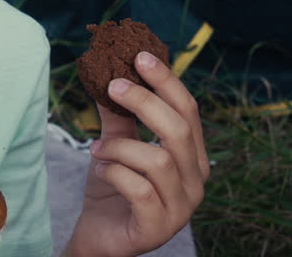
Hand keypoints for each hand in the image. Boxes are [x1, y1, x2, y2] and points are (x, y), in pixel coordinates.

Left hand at [65, 51, 209, 256]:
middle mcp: (195, 181)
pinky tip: (101, 171)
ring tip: (97, 148)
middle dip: (145, 102)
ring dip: (120, 146)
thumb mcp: (116, 144)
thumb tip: (107, 73)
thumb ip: (118, 115)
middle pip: (178, 130)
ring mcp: (180, 208)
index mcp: (192, 156)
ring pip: (158, 160)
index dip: (167, 81)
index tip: (141, 56)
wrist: (100, 235)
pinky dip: (115, 173)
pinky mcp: (157, 228)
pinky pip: (139, 190)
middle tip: (113, 85)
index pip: (188, 111)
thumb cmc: (113, 187)